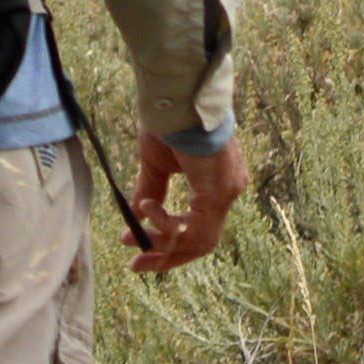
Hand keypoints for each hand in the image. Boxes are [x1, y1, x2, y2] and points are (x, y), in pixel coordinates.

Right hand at [126, 132, 246, 275]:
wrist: (175, 97)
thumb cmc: (168, 122)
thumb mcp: (156, 164)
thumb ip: (152, 191)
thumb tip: (137, 218)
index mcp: (217, 182)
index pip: (199, 228)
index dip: (169, 243)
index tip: (137, 250)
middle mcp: (229, 189)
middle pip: (202, 242)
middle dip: (166, 256)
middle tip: (135, 265)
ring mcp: (227, 191)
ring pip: (199, 240)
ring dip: (162, 243)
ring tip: (134, 236)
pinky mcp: (219, 190)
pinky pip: (194, 227)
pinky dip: (166, 225)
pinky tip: (146, 208)